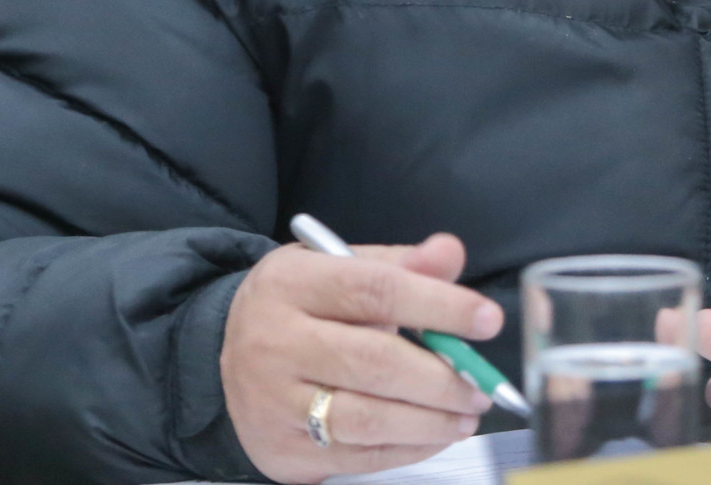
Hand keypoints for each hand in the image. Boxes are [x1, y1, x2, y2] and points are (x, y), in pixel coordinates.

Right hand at [221, 233, 503, 482]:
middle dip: (441, 377)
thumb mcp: (338, 268)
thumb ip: (399, 264)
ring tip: (466, 413)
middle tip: (481, 385)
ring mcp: (273, 402)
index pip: (375, 291)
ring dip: (430, 421)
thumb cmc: (300, 306)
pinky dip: (407, 449)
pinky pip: (356, 456)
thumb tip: (451, 254)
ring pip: (366, 418)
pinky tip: (435, 434)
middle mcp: (274, 342)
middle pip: (373, 362)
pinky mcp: (281, 450)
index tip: (487, 319)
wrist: (223, 354)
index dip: (438, 306)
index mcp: (291, 283)